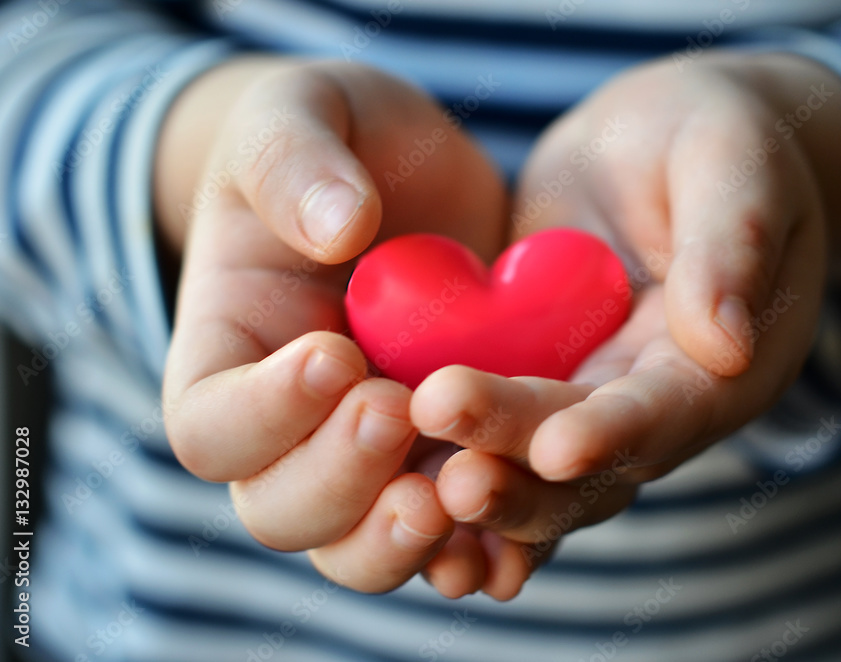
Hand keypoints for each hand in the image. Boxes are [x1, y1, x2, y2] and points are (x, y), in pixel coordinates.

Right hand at [159, 58, 508, 594]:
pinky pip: (450, 532)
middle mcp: (292, 426)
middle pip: (280, 510)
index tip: (336, 351)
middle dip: (338, 482)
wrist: (407, 172)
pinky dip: (476, 549)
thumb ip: (295, 162)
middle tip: (402, 415)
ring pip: (358, 547)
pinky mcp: (446, 453)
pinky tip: (514, 540)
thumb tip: (340, 228)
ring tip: (458, 494)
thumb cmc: (333, 139)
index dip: (264, 411)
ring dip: (401, 541)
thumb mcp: (299, 116)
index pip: (210, 425)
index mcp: (230, 354)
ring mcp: (372, 453)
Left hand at [408, 52, 840, 593]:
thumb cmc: (715, 133)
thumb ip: (735, 243)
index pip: (671, 410)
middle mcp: (655, 400)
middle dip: (523, 461)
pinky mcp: (533, 376)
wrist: (654, 141)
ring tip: (417, 484)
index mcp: (722, 365)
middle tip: (455, 477)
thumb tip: (727, 345)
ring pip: (535, 463)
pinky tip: (397, 475)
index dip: (617, 434)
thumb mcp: (736, 163)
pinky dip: (454, 454)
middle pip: (590, 454)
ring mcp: (588, 394)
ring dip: (486, 480)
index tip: (558, 449)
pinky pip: (494, 426)